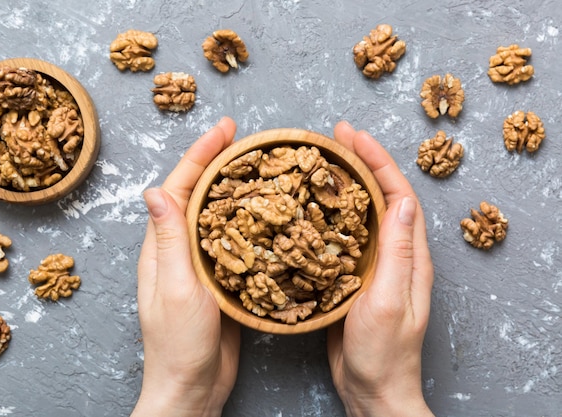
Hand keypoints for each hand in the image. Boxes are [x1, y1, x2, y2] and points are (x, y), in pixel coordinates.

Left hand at [132, 117, 240, 416]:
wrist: (192, 387)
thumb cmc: (178, 344)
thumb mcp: (174, 288)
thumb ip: (168, 240)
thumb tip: (155, 189)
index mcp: (162, 246)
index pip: (179, 187)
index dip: (201, 155)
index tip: (225, 130)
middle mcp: (178, 249)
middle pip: (197, 194)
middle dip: (217, 161)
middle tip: (244, 139)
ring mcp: (198, 263)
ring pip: (216, 214)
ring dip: (233, 187)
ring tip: (257, 166)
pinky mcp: (218, 279)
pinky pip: (231, 240)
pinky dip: (245, 220)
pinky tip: (264, 214)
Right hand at [327, 122, 434, 416]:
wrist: (372, 390)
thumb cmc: (384, 353)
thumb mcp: (389, 300)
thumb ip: (397, 252)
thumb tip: (401, 202)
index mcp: (409, 256)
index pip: (398, 195)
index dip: (378, 162)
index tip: (353, 137)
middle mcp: (394, 254)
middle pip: (381, 197)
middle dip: (362, 163)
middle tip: (335, 138)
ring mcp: (373, 265)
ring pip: (361, 214)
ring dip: (345, 184)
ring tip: (322, 162)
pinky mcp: (353, 277)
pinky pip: (343, 237)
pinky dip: (329, 215)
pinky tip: (311, 208)